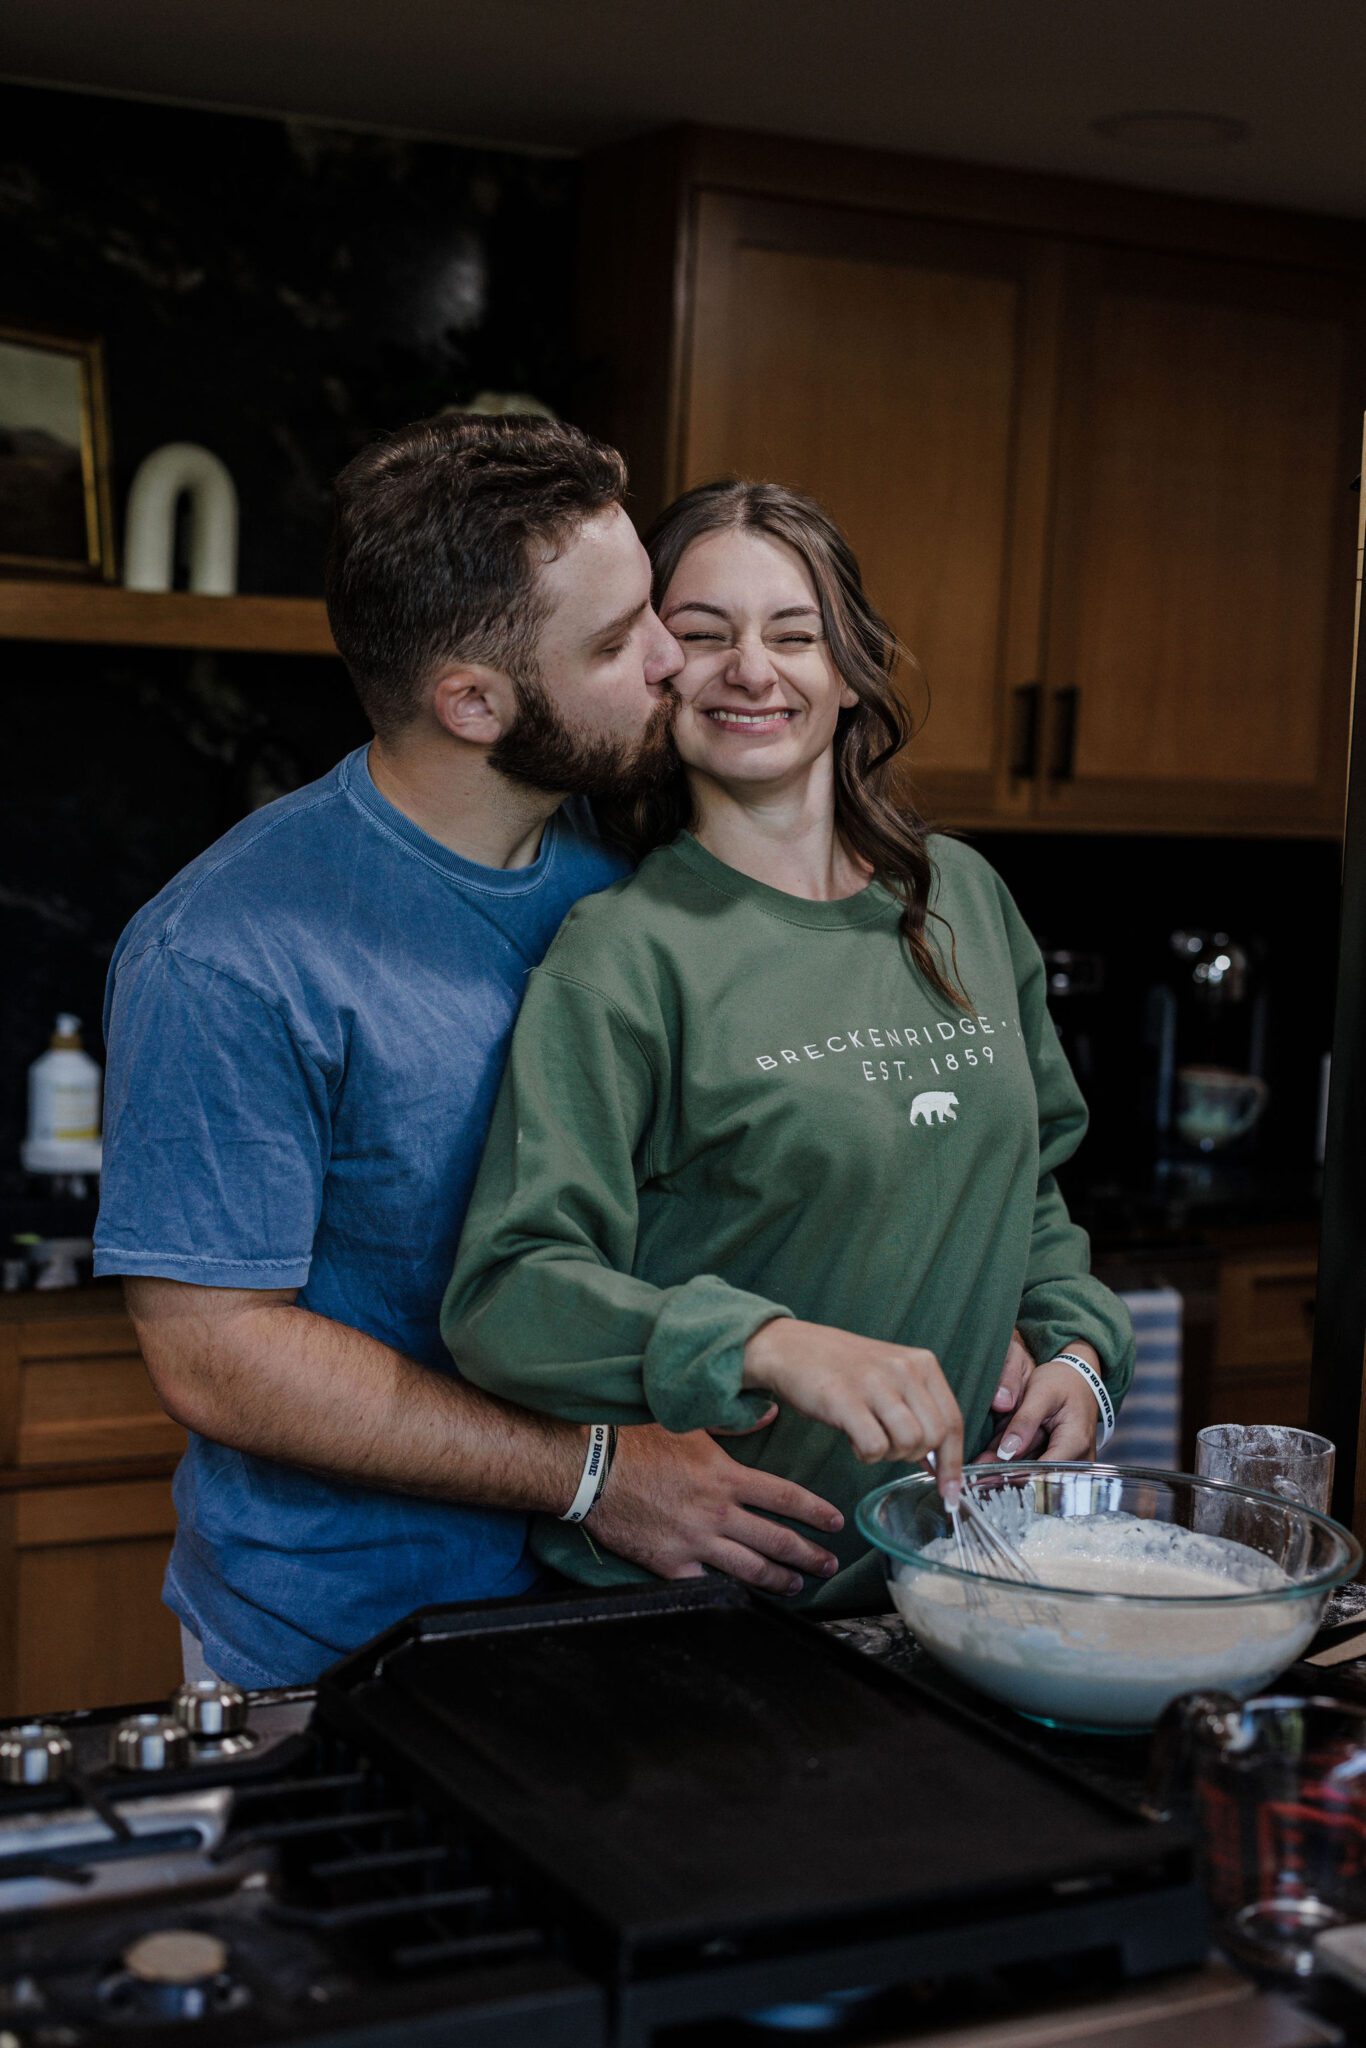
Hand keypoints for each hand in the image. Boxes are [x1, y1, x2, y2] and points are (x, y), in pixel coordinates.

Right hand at [587, 1421, 843, 1596]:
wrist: (591, 1468)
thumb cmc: (638, 1440)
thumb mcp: (690, 1422)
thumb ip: (735, 1422)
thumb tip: (771, 1413)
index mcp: (726, 1477)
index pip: (785, 1498)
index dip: (815, 1512)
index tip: (835, 1522)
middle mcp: (717, 1513)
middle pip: (777, 1541)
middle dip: (809, 1556)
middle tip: (829, 1565)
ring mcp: (695, 1542)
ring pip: (750, 1569)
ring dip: (779, 1580)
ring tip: (796, 1585)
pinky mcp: (670, 1563)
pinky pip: (706, 1585)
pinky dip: (726, 1593)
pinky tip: (741, 1599)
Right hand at [743, 1318, 963, 1500]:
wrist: (791, 1347)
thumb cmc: (843, 1369)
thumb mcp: (891, 1377)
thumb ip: (918, 1411)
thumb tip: (939, 1463)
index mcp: (922, 1363)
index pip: (953, 1421)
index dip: (954, 1463)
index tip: (951, 1492)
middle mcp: (904, 1369)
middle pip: (934, 1437)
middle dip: (913, 1455)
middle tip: (888, 1446)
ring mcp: (875, 1382)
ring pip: (909, 1443)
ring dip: (889, 1455)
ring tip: (869, 1439)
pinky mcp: (845, 1399)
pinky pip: (874, 1447)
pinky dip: (865, 1455)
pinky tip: (853, 1438)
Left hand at [979, 1346, 1101, 1463]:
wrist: (1078, 1378)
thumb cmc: (1062, 1381)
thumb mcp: (1041, 1393)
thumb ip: (1025, 1421)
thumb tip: (1008, 1452)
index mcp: (1075, 1441)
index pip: (1044, 1471)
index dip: (1014, 1474)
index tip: (987, 1473)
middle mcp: (1077, 1458)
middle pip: (1036, 1474)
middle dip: (1005, 1471)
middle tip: (976, 1467)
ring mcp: (1070, 1461)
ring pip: (1032, 1471)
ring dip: (1006, 1465)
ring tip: (980, 1460)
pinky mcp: (1059, 1460)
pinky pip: (1034, 1463)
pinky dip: (1014, 1458)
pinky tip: (993, 1454)